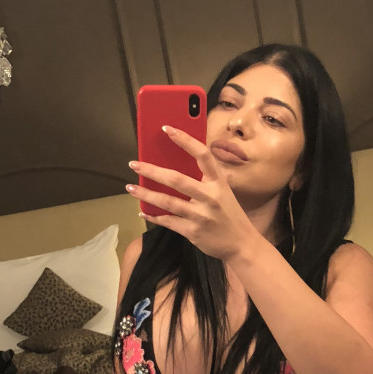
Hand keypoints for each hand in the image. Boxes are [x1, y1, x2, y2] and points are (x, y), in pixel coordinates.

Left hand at [127, 126, 257, 260]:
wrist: (241, 244)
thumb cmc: (229, 214)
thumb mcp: (223, 192)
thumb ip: (204, 180)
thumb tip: (174, 166)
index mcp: (218, 182)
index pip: (202, 155)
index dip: (184, 140)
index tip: (166, 129)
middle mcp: (210, 197)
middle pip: (176, 180)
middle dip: (152, 170)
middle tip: (134, 164)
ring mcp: (201, 215)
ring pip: (167, 202)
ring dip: (146, 194)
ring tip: (130, 187)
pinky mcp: (193, 231)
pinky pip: (168, 222)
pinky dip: (153, 216)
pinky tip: (142, 210)